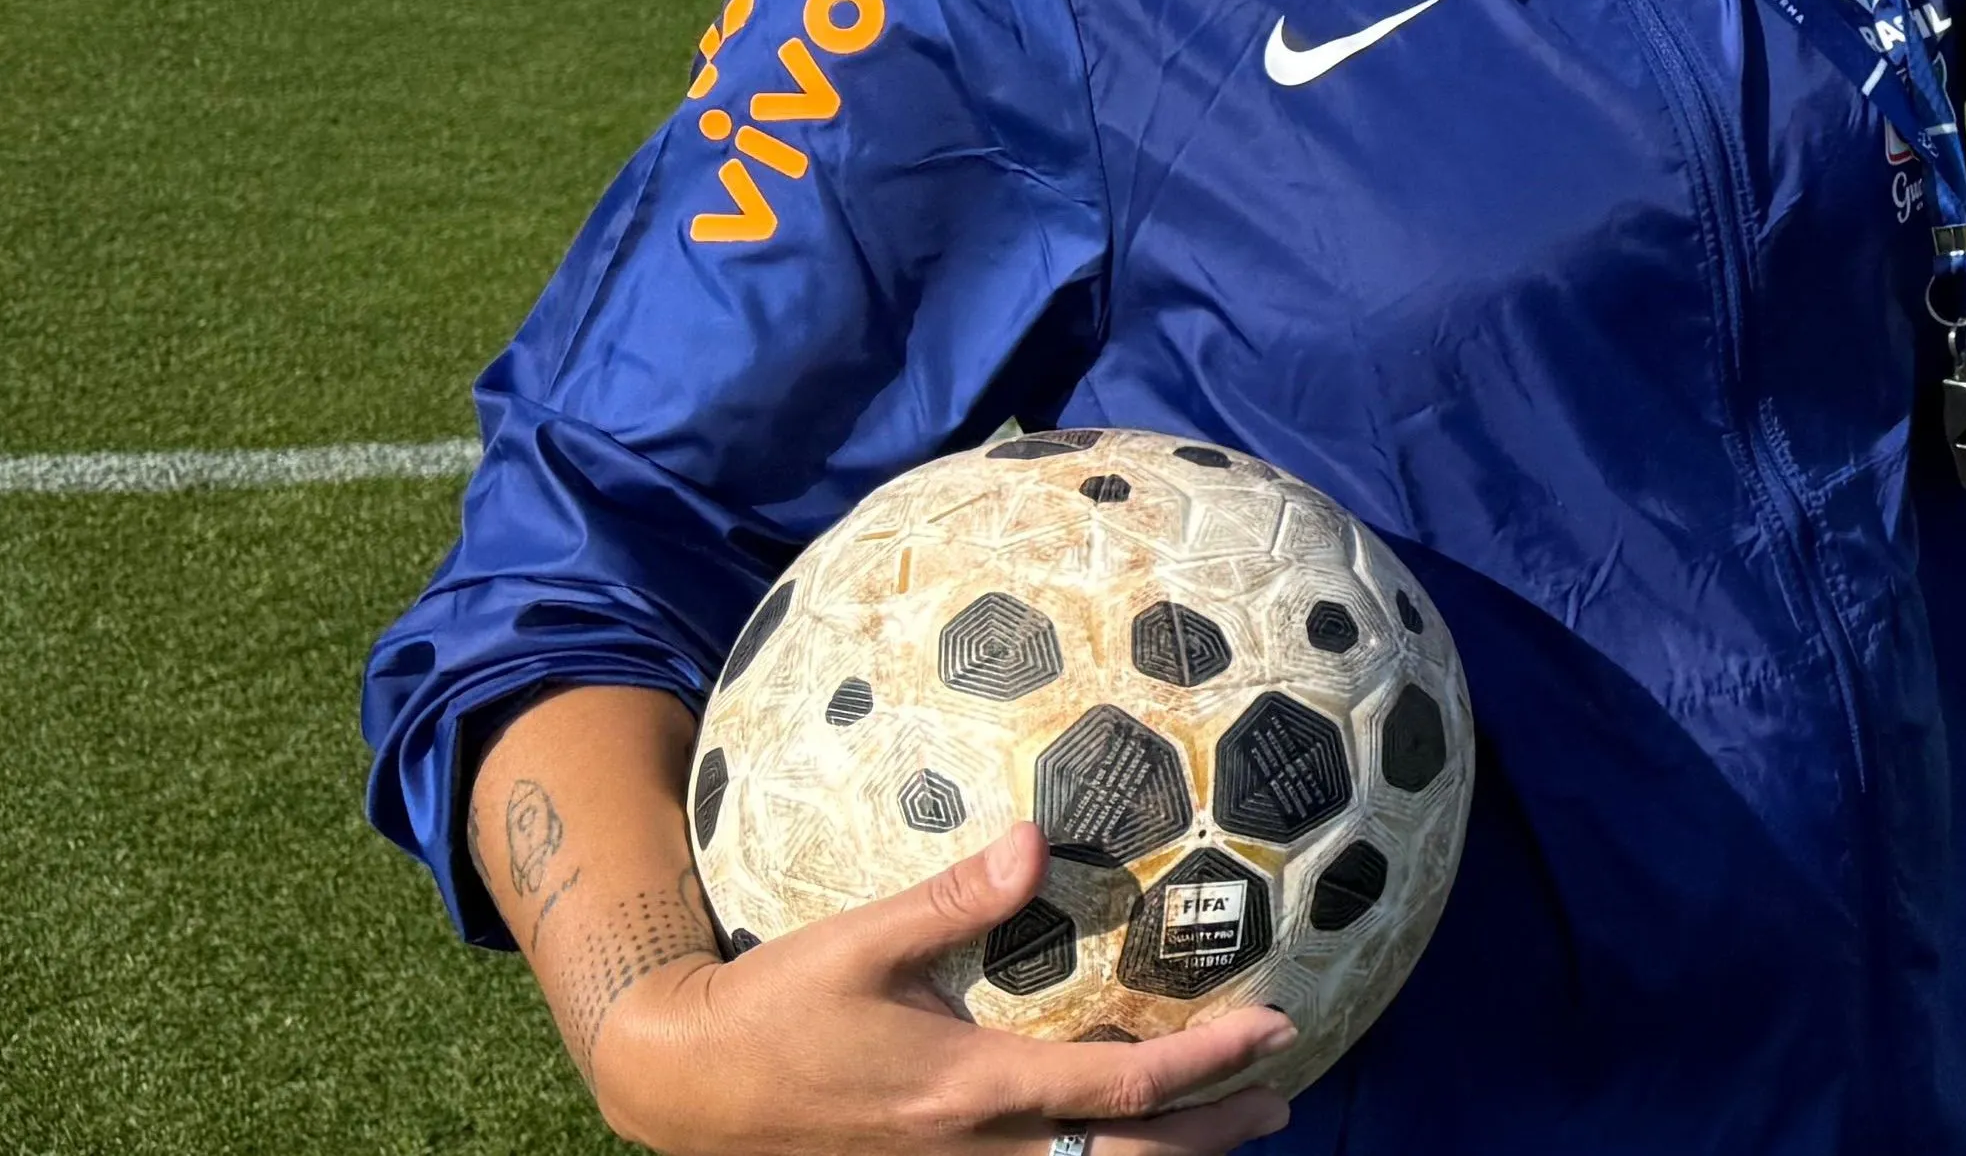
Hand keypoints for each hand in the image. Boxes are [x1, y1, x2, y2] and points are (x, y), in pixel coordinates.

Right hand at [585, 821, 1295, 1152]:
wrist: (684, 1084)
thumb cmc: (773, 1006)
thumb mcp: (860, 941)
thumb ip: (954, 897)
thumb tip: (1035, 840)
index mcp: (970, 1087)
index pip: (1121, 1087)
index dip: (1208, 1065)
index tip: (1277, 1029)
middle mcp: (972, 1147)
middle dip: (1213, 1134)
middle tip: (1281, 1099)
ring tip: (1228, 1127)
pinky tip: (1118, 1136)